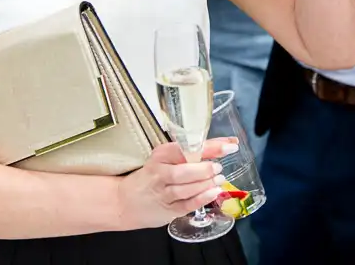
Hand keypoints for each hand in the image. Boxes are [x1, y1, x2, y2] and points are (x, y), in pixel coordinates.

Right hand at [116, 138, 236, 229]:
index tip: (231, 145)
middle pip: (185, 169)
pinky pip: (187, 203)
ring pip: (186, 188)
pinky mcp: (167, 209)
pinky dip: (201, 198)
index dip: (212, 146)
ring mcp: (163, 192)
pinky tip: (213, 193)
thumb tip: (224, 146)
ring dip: (206, 184)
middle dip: (204, 169)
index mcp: (161, 154)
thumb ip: (189, 154)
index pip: (188, 147)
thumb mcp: (165, 160)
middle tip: (218, 168)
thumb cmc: (151, 177)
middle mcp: (160, 172)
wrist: (124, 202)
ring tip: (220, 180)